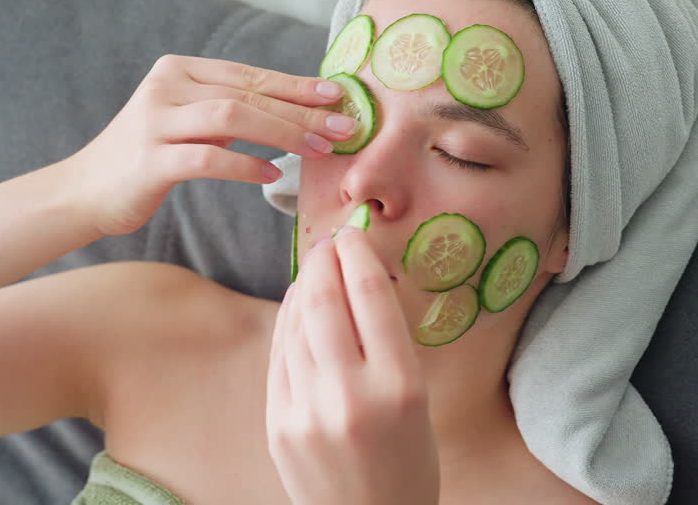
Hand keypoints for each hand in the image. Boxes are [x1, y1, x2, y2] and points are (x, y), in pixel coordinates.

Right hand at [71, 54, 352, 236]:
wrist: (84, 192)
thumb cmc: (147, 159)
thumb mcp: (187, 123)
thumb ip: (229, 109)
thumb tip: (296, 110)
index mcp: (178, 70)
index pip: (249, 74)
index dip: (295, 84)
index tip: (337, 95)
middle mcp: (166, 87)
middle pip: (246, 93)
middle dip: (300, 110)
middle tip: (342, 126)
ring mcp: (154, 122)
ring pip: (231, 117)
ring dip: (282, 132)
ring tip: (318, 149)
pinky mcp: (149, 161)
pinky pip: (208, 158)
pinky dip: (245, 165)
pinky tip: (272, 174)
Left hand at [266, 226, 439, 504]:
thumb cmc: (408, 462)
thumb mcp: (419, 401)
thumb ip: (386, 344)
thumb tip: (355, 278)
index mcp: (400, 387)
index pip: (370, 296)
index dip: (356, 255)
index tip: (352, 235)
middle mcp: (351, 396)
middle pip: (324, 303)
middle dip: (323, 262)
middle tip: (328, 243)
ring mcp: (307, 413)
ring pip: (296, 326)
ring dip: (303, 289)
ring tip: (314, 271)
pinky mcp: (278, 426)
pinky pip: (279, 358)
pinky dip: (287, 324)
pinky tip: (296, 308)